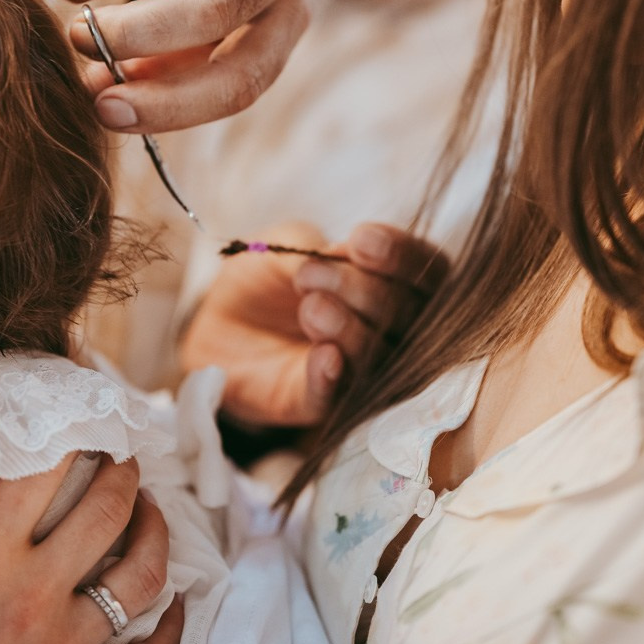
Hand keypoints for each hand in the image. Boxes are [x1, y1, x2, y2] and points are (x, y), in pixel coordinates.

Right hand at [0, 456, 182, 643]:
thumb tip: (48, 467)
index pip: (45, 474)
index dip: (79, 442)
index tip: (93, 434)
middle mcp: (29, 595)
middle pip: (108, 510)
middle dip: (127, 475)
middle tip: (128, 465)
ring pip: (143, 573)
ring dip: (157, 534)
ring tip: (153, 514)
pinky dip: (171, 629)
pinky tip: (175, 603)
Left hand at [181, 222, 447, 429]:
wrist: (216, 319)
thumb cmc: (266, 275)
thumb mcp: (288, 244)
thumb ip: (319, 251)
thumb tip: (343, 260)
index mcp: (392, 282)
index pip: (427, 272)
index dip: (402, 257)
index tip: (360, 241)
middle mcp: (389, 330)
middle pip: (409, 315)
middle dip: (362, 290)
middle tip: (309, 275)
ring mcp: (358, 371)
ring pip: (381, 357)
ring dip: (349, 329)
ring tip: (310, 307)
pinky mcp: (317, 402)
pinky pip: (336, 397)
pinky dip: (332, 376)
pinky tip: (323, 355)